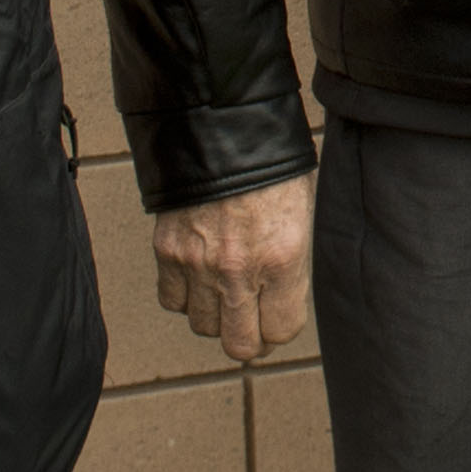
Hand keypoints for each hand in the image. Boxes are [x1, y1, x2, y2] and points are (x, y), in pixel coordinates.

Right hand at [151, 173, 314, 361]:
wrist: (224, 127)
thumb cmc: (273, 165)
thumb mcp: (303, 212)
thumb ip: (292, 262)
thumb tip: (283, 297)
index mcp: (283, 258)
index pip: (281, 331)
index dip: (283, 328)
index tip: (281, 319)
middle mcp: (238, 270)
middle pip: (239, 345)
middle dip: (250, 340)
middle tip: (254, 326)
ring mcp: (198, 264)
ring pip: (203, 326)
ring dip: (216, 317)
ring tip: (227, 295)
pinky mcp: (167, 252)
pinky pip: (172, 300)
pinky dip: (185, 296)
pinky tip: (199, 277)